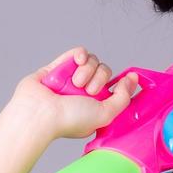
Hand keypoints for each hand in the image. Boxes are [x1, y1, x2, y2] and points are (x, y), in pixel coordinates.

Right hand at [5, 45, 139, 140]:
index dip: (122, 83)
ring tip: (76, 83)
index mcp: (95, 105)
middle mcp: (83, 92)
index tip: (129, 78)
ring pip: (92, 61)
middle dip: (99, 78)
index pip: (114, 88)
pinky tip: (77, 61)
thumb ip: (123, 98)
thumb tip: (132, 79)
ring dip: (87, 70)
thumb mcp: (105, 113)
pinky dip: (80, 54)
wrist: (40, 113)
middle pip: (104, 72)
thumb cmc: (69, 119)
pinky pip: (77, 53)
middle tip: (89, 91)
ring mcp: (70, 78)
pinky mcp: (58, 67)